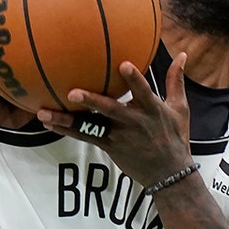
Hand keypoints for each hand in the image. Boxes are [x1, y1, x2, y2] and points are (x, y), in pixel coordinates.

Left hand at [37, 53, 192, 186]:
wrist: (169, 173)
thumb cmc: (174, 137)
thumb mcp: (180, 109)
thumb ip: (176, 81)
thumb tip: (183, 55)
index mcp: (151, 110)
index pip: (142, 92)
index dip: (133, 79)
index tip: (123, 64)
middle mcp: (133, 122)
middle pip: (109, 110)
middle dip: (91, 101)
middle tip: (72, 92)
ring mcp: (118, 136)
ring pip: (89, 127)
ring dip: (67, 120)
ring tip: (45, 113)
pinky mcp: (109, 147)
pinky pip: (85, 137)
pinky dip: (66, 130)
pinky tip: (48, 124)